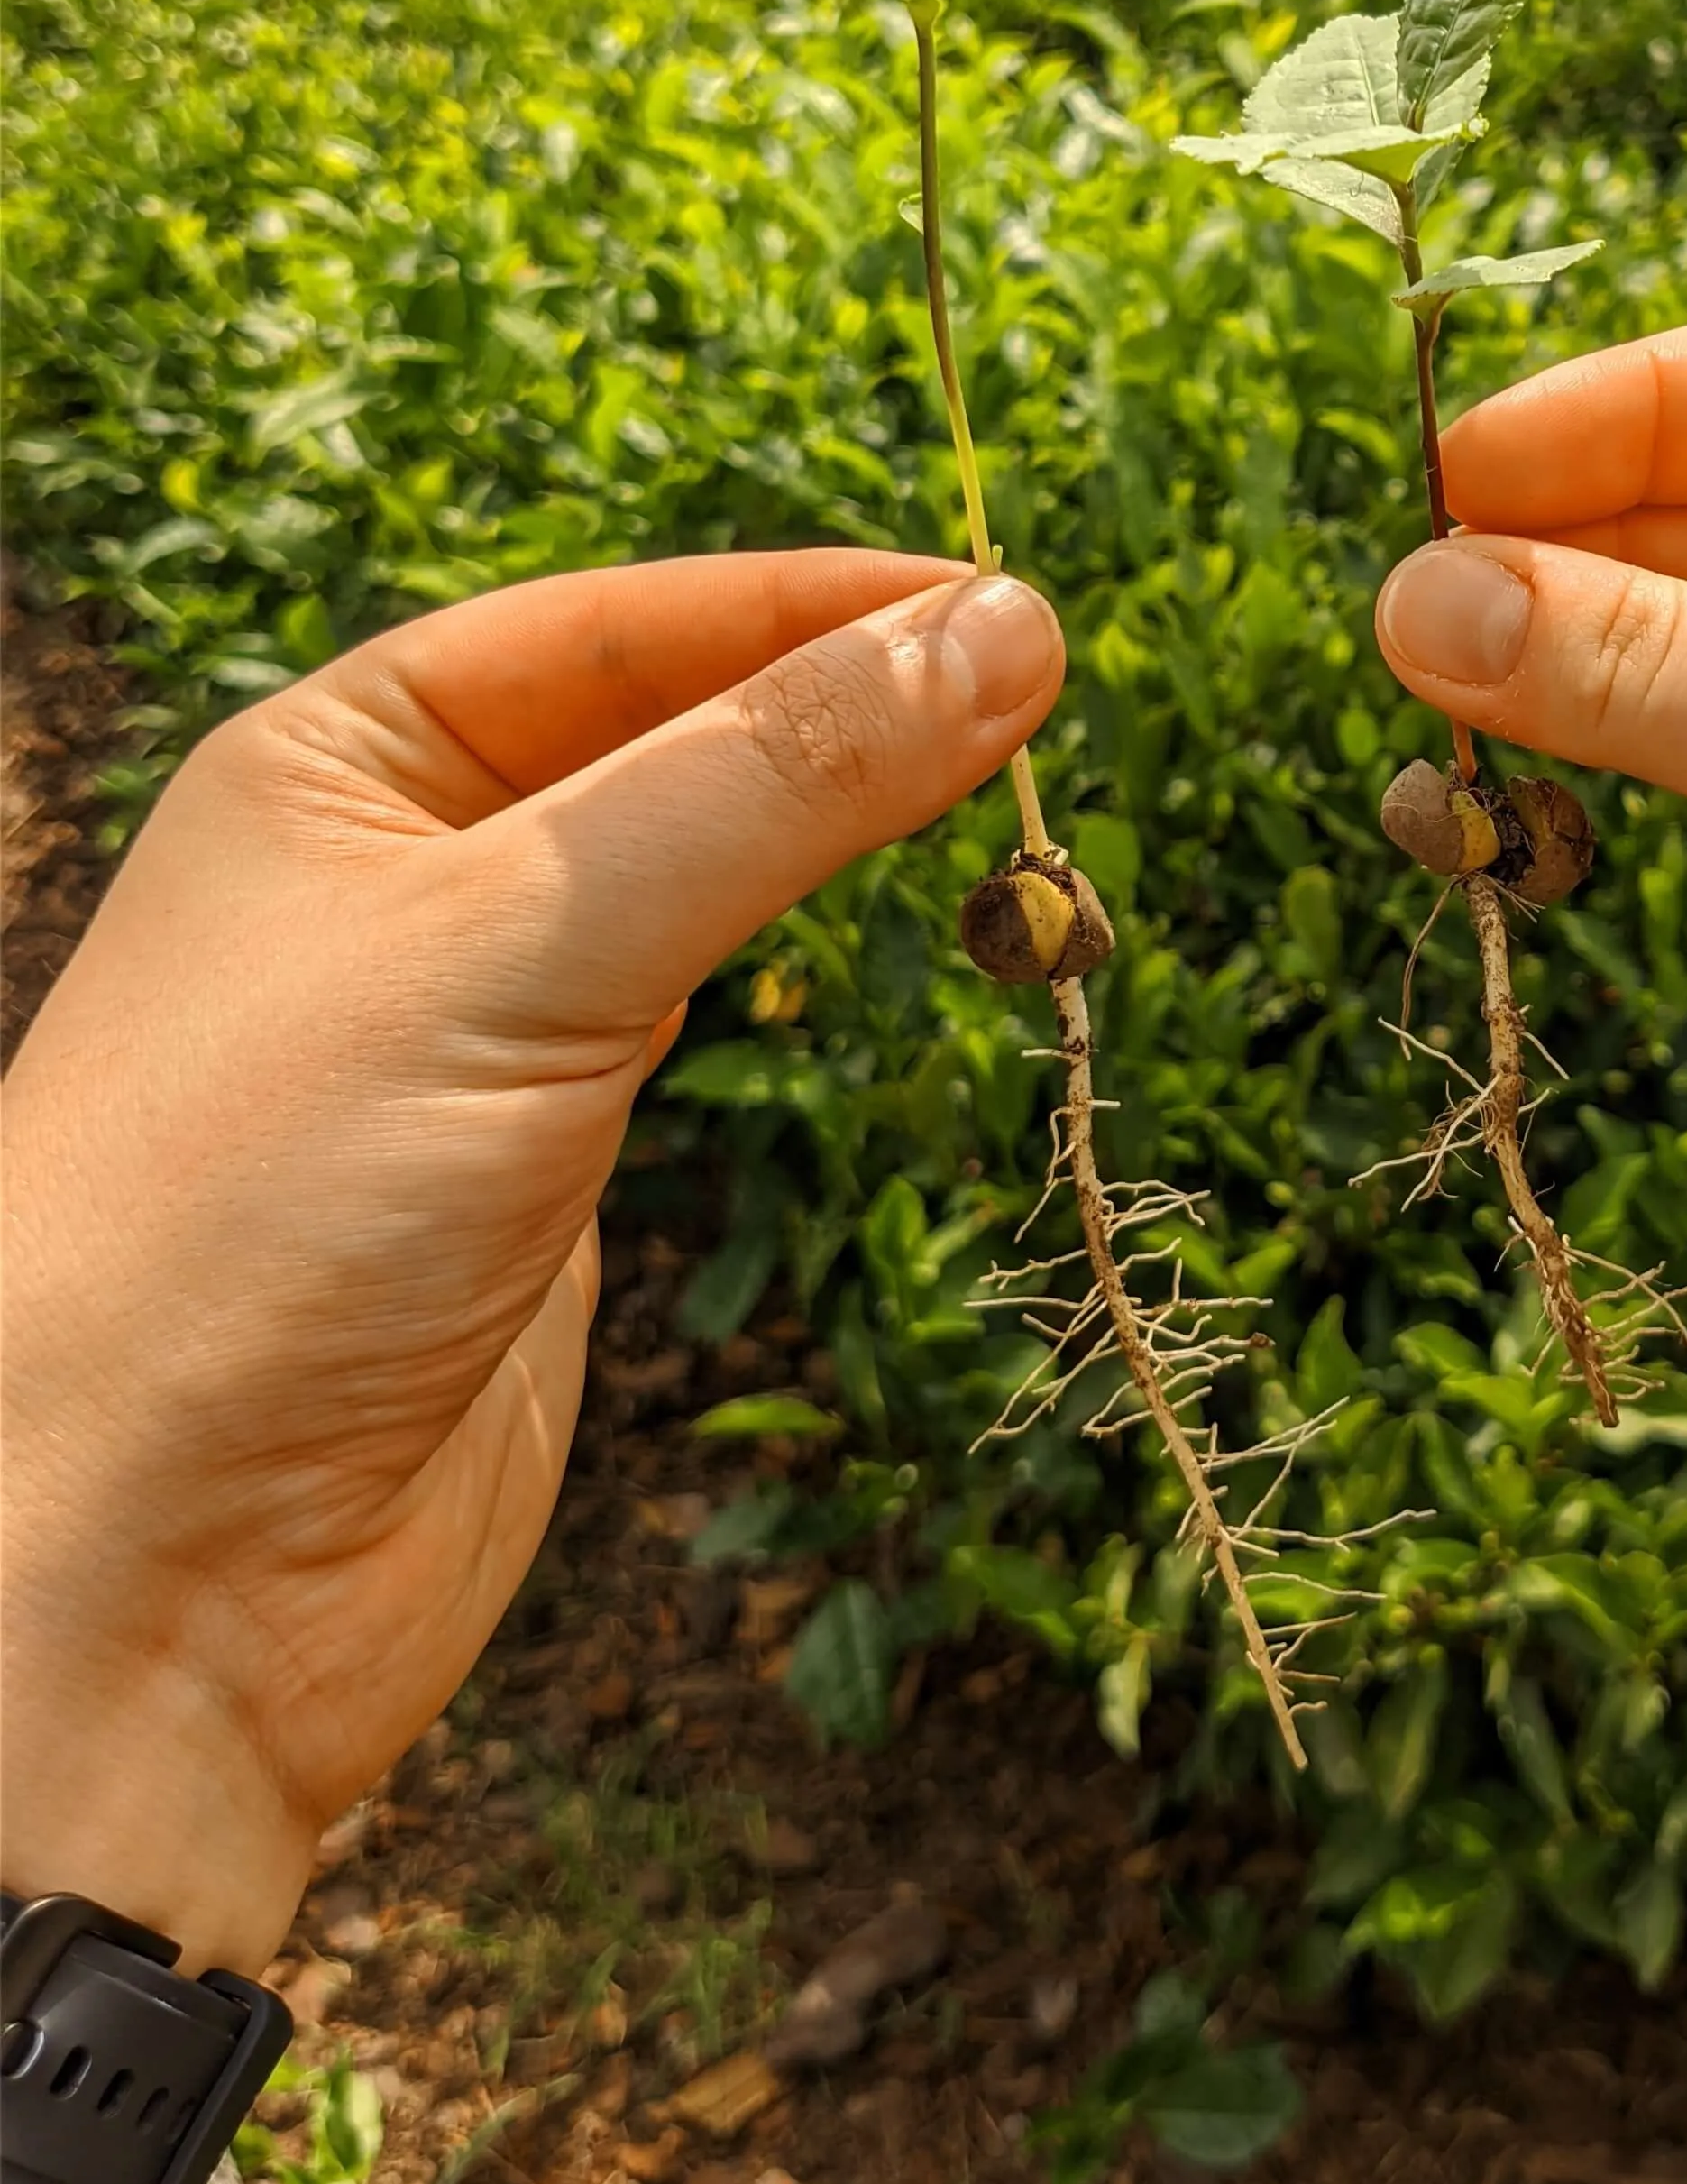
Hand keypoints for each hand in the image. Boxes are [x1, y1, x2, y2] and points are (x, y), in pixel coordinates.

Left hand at [1, 553, 1059, 1978]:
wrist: (143, 1583)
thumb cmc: (260, 1214)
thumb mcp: (531, 938)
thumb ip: (775, 781)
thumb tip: (1006, 627)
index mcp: (333, 765)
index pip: (615, 624)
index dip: (809, 603)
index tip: (1007, 600)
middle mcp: (394, 880)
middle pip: (663, 741)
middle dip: (841, 714)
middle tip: (1046, 697)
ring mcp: (468, 1034)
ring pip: (693, 886)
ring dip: (840, 845)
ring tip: (1018, 811)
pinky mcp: (533, 1180)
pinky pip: (694, 1030)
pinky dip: (809, 985)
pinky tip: (900, 958)